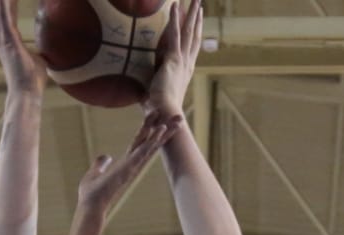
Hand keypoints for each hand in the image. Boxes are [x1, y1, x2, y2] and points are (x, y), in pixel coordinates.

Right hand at [0, 0, 45, 94]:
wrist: (26, 93)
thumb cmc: (32, 81)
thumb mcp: (39, 60)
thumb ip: (39, 52)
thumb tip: (48, 50)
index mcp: (9, 42)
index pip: (8, 18)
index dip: (8, 6)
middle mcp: (3, 39)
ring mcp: (4, 40)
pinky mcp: (9, 41)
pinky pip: (6, 18)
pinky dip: (5, 6)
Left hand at [78, 114, 178, 215]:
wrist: (90, 207)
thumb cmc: (92, 195)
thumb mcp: (95, 173)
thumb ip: (101, 164)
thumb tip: (105, 156)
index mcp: (126, 164)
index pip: (141, 143)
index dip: (150, 129)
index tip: (158, 116)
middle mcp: (133, 164)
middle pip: (151, 142)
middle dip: (165, 130)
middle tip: (179, 117)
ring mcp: (132, 166)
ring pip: (151, 145)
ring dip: (163, 132)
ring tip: (177, 119)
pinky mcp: (128, 168)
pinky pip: (142, 151)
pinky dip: (151, 140)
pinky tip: (160, 129)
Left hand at [144, 0, 202, 118]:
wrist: (164, 114)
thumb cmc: (158, 111)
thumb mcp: (155, 96)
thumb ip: (151, 90)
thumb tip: (143, 94)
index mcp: (184, 71)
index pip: (191, 48)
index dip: (194, 34)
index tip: (196, 22)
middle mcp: (187, 64)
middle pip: (194, 36)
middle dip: (197, 20)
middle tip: (200, 4)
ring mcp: (182, 60)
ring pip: (189, 32)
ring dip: (192, 14)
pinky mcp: (173, 58)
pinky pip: (174, 33)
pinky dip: (175, 18)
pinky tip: (175, 4)